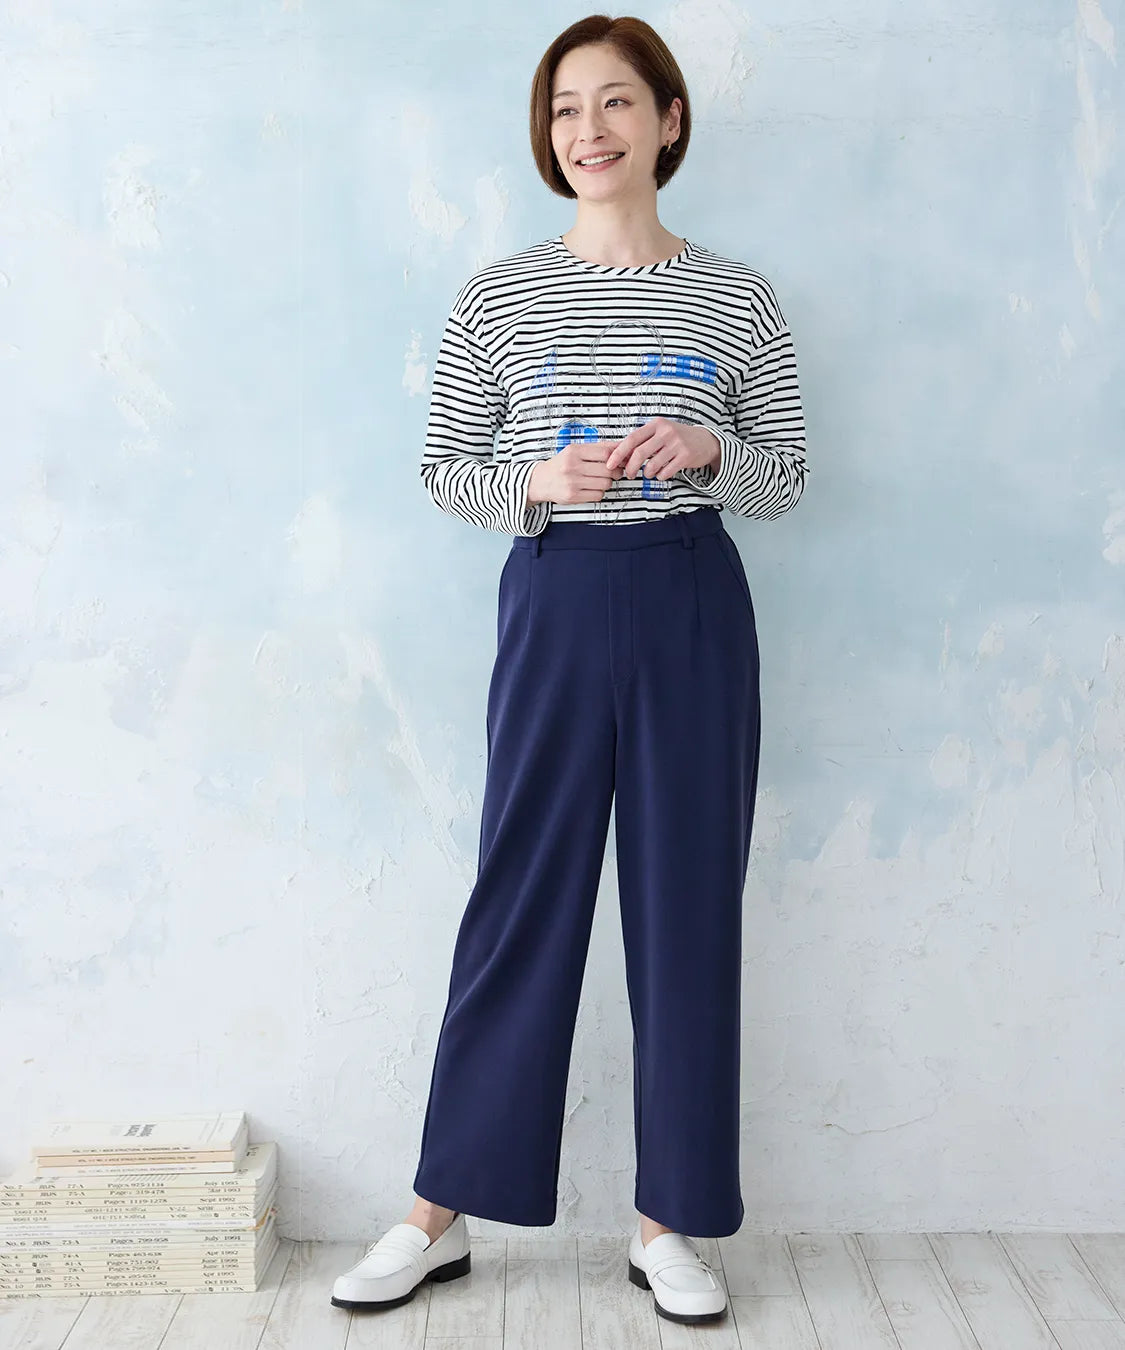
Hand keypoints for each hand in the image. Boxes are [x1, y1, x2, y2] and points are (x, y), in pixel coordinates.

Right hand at [527, 439, 624, 504]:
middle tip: (612, 472)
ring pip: (605, 484)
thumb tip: (621, 445)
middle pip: (608, 470)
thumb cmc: (561, 465)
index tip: (618, 461)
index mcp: (574, 451)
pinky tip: (591, 488)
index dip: (616, 458)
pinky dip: (599, 493)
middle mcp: (572, 465)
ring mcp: (572, 482)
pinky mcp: (573, 496)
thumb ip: (597, 448)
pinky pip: (598, 495)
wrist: (540, 481)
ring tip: (599, 480)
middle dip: (614, 472)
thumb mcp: (575, 451)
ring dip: (606, 483)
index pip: (605, 453)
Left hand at [604, 419, 719, 480]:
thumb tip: (618, 455)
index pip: (632, 439)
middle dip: (630, 468)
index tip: (610, 464)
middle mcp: (666, 432)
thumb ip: (641, 441)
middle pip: (639, 454)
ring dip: (647, 474)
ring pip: (651, 466)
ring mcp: (677, 444)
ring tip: (649, 472)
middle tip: (629, 475)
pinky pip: (665, 473)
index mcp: (656, 424)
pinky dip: (660, 476)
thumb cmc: (676, 438)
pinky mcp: (685, 456)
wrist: (704, 441)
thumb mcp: (659, 433)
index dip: (618, 453)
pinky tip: (663, 472)